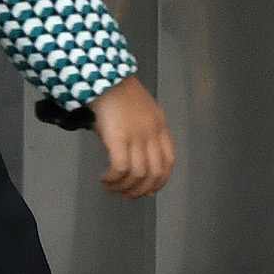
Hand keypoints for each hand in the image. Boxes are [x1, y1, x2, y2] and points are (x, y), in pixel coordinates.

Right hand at [91, 79, 177, 196]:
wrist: (105, 78)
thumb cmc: (119, 94)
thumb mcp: (141, 112)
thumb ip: (142, 132)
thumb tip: (133, 157)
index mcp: (160, 127)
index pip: (168, 162)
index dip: (160, 181)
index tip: (148, 191)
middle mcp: (152, 133)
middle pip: (155, 173)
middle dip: (141, 190)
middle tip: (126, 195)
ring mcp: (136, 136)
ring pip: (138, 174)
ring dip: (123, 187)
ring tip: (111, 187)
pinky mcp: (118, 137)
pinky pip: (120, 168)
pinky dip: (113, 179)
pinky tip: (104, 179)